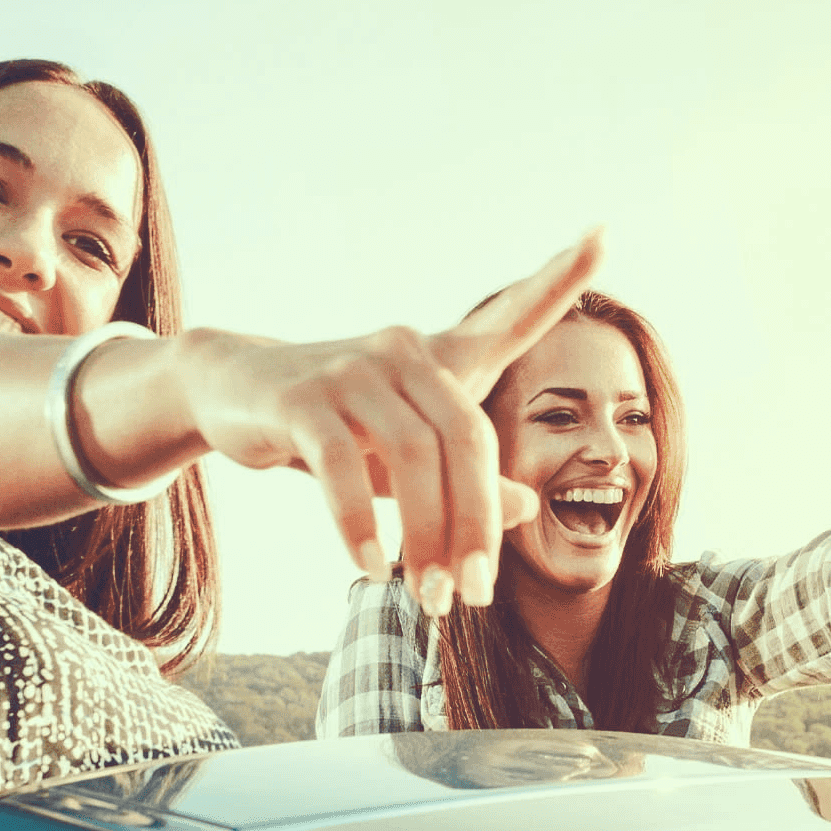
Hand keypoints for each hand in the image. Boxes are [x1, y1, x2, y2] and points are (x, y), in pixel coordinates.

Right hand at [181, 232, 602, 615]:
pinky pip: (343, 465)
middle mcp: (403, 350)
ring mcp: (352, 369)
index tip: (603, 235)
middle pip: (468, 438)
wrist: (227, 394)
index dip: (558, 276)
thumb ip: (464, 477)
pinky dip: (359, 523)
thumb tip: (525, 508)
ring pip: (411, 456)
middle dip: (477, 524)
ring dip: (424, 536)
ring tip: (426, 594)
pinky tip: (368, 566)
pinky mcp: (302, 399)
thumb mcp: (403, 455)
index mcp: (438, 357)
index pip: (509, 316)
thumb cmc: (332, 425)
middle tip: (472, 594)